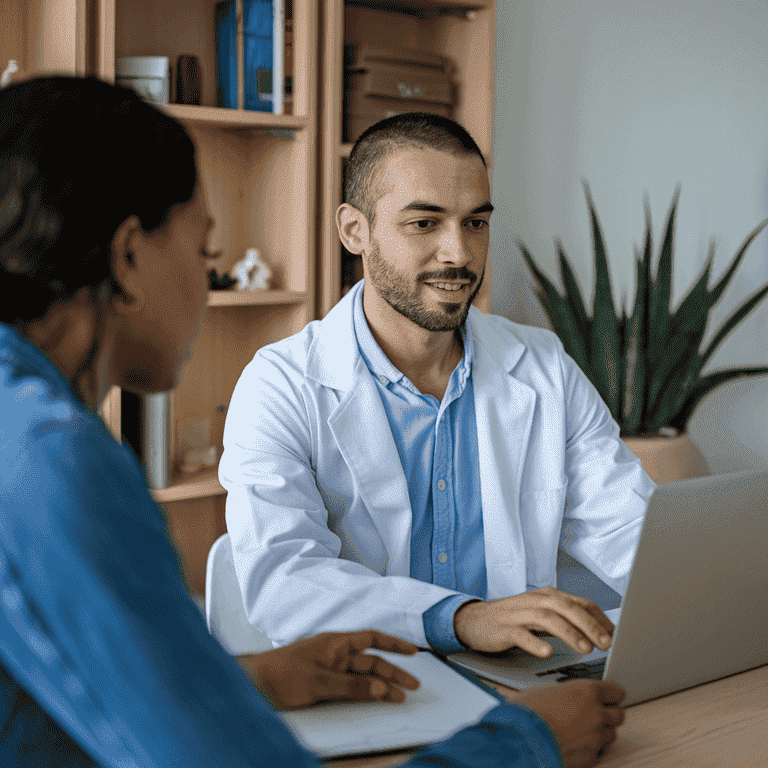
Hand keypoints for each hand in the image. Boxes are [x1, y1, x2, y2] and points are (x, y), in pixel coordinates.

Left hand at [236, 630, 419, 709]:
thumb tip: (382, 688)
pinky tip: (372, 703)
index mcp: (335, 643)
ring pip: (361, 677)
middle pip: (370, 661)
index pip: (371, 639)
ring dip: (380, 686)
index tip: (413, 652)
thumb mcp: (318, 682)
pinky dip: (363, 695)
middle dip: (393, 672)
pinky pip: (349, 689)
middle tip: (412, 687)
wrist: (252, 686)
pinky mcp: (321, 687)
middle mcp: (334, 655)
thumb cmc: (280, 675)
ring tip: (398, 699)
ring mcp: (328, 671)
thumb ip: (351, 685)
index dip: (393, 644)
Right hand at [454, 588, 613, 655]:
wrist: (473, 620)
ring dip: (568, 633)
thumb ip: (565, 620)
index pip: (579, 602)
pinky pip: (520, 634)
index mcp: (547, 596)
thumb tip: (599, 632)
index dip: (599, 618)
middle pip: (566, 607)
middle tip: (607, 643)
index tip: (617, 634)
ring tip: (585, 648)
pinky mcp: (503, 629)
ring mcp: (518, 614)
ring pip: (547, 618)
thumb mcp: (541, 616)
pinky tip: (546, 652)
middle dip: (589, 624)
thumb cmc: (512, 620)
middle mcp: (534, 601)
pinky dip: (534, 642)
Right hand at [515, 680, 625, 767]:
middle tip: (598, 712)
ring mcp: (596, 738)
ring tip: (584, 729)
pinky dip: (592, 748)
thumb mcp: (545, 691)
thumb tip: (569, 696)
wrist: (521, 740)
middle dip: (610, 713)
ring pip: (612, 734)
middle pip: (619, 714)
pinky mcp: (590, 758)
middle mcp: (596, 714)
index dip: (611, 694)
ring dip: (602, 731)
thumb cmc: (527, 712)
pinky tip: (578, 744)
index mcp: (587, 692)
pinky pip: (599, 751)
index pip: (616, 691)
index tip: (608, 695)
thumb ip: (567, 693)